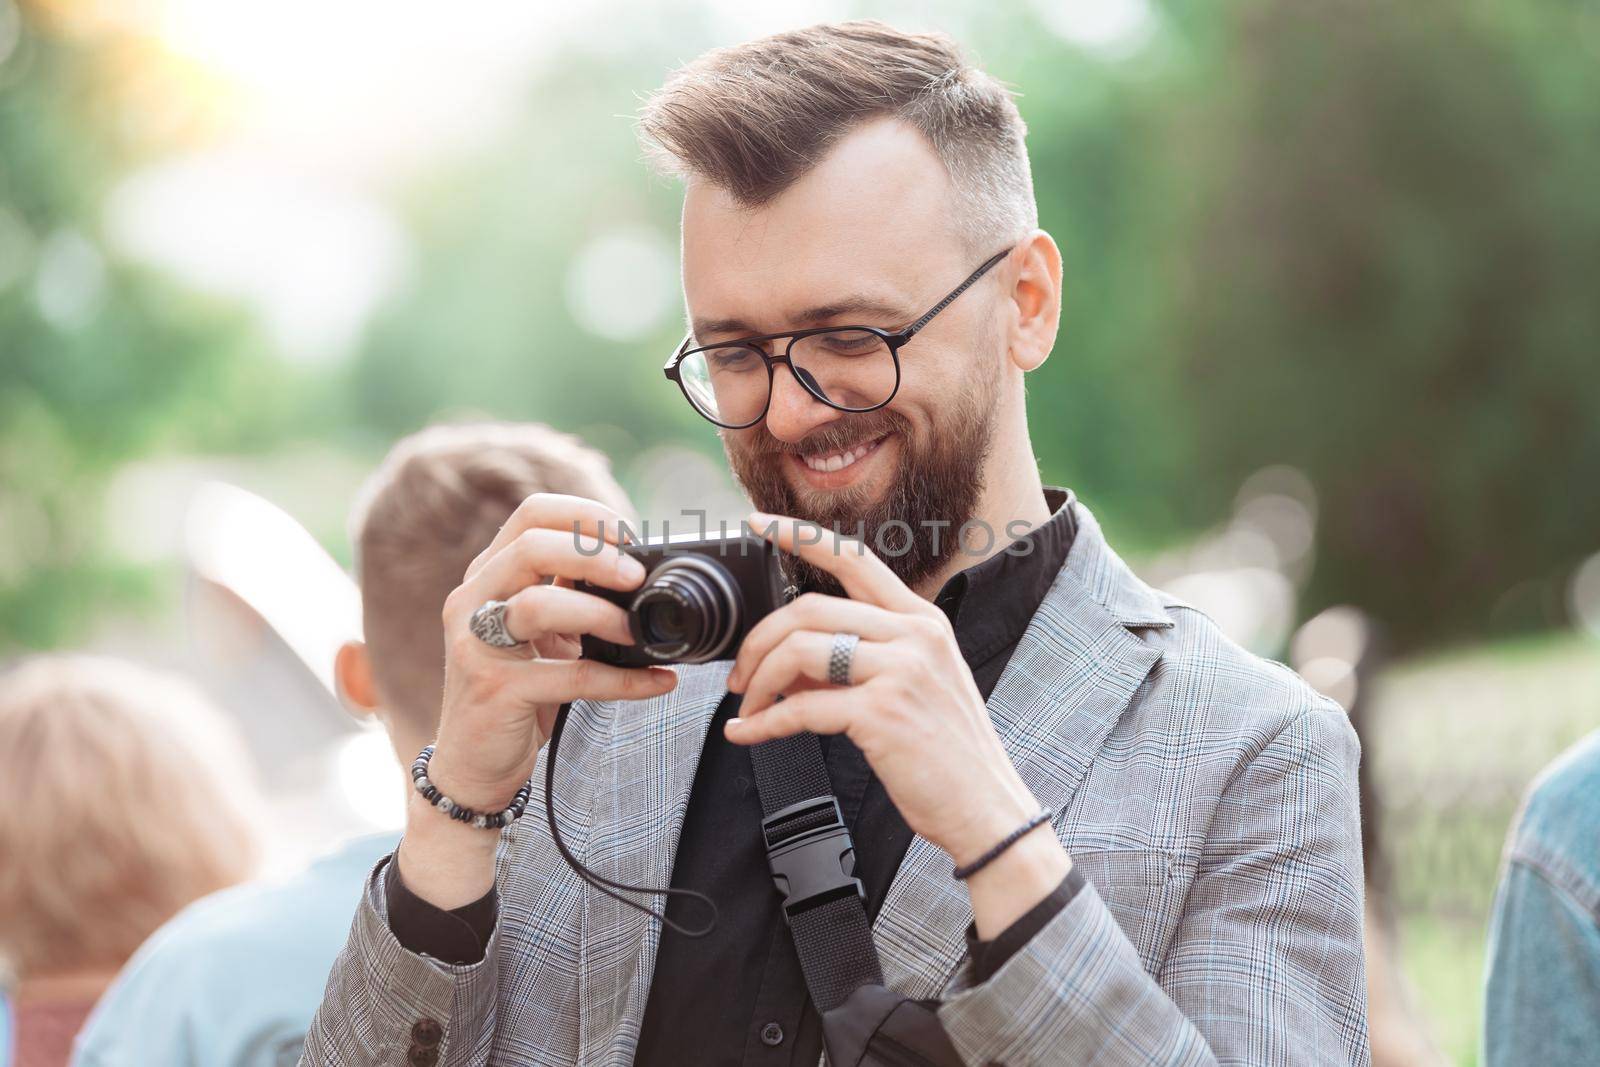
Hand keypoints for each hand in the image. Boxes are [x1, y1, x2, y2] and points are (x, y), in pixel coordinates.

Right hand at [397, 493, 678, 909]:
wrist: (473, 764)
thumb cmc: (515, 691)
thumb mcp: (541, 634)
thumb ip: (571, 595)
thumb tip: (635, 571)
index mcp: (487, 575)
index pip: (530, 515)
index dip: (584, 516)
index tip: (628, 536)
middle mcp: (472, 601)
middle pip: (531, 548)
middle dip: (594, 556)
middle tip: (637, 576)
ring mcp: (476, 645)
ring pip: (538, 607)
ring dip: (600, 614)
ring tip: (639, 631)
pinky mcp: (494, 690)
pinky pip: (568, 676)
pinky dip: (621, 679)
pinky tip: (657, 682)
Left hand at [723, 512, 1049, 871]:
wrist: (985, 809)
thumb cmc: (947, 754)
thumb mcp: (914, 686)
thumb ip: (861, 660)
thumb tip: (788, 659)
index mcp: (923, 620)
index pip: (855, 558)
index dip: (802, 537)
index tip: (760, 525)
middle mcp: (914, 635)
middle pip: (809, 609)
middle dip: (759, 641)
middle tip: (740, 676)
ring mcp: (901, 671)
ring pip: (799, 651)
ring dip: (759, 682)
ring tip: (749, 709)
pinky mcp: (882, 713)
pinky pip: (800, 707)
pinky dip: (764, 723)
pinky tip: (749, 734)